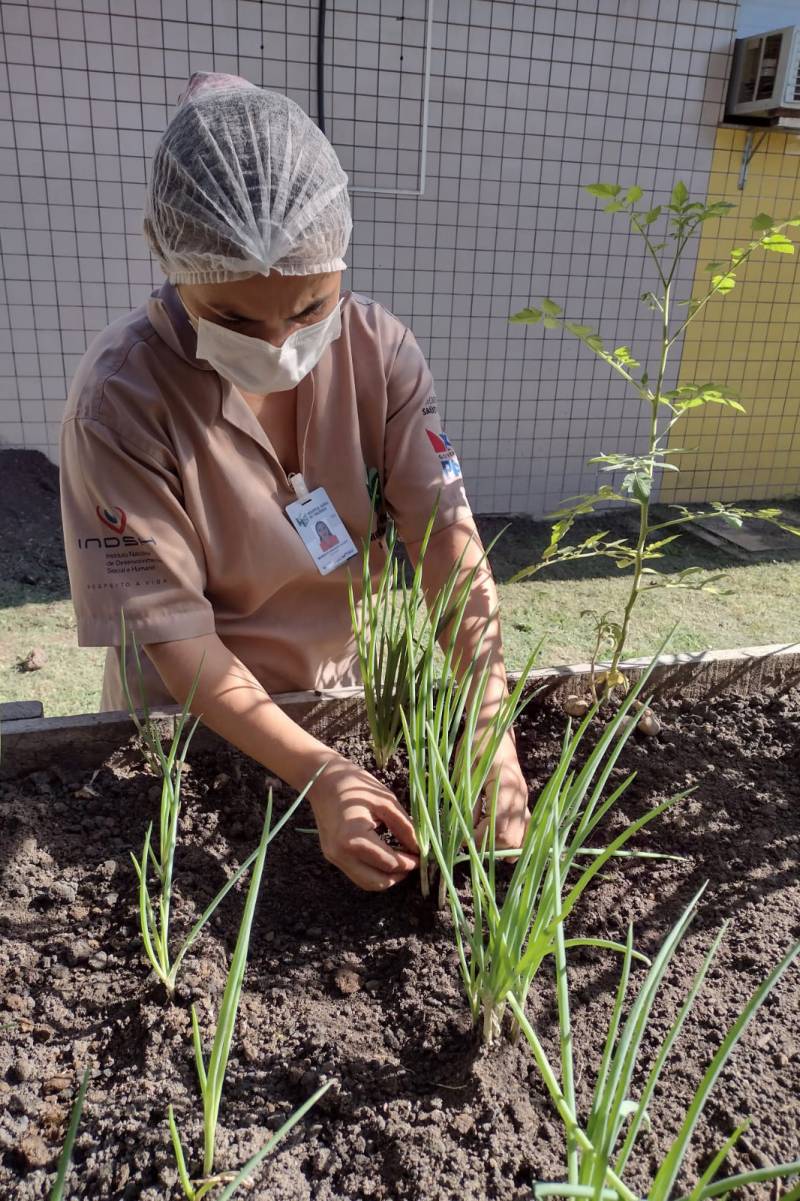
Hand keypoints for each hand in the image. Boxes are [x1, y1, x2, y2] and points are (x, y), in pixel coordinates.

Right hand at [309, 758, 418, 890]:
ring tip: (402, 861)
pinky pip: (357, 873)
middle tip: (414, 862)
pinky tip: (386, 856)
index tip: (422, 856)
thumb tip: (419, 847)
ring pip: (365, 882)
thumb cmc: (354, 786)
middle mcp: (340, 854)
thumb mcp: (385, 802)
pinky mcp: (332, 856)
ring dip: (386, 877)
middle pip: (376, 882)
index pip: (388, 862)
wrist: (321, 780)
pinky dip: (373, 871)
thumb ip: (404, 827)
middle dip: (398, 876)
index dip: (409, 862)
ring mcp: (334, 857)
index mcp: (353, 838)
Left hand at [474, 735, 528, 852]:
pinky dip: (515, 840)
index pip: (497, 828)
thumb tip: (463, 831)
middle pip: (511, 839)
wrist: (493, 728)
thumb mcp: (465, 771)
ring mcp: (524, 799)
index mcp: (504, 786)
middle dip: (488, 846)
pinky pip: (527, 829)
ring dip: (501, 845)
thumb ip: (467, 801)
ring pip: (521, 838)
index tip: (461, 838)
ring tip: (482, 839)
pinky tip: (499, 842)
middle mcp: (519, 796)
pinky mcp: (523, 801)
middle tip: (469, 839)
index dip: (478, 839)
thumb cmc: (475, 745)